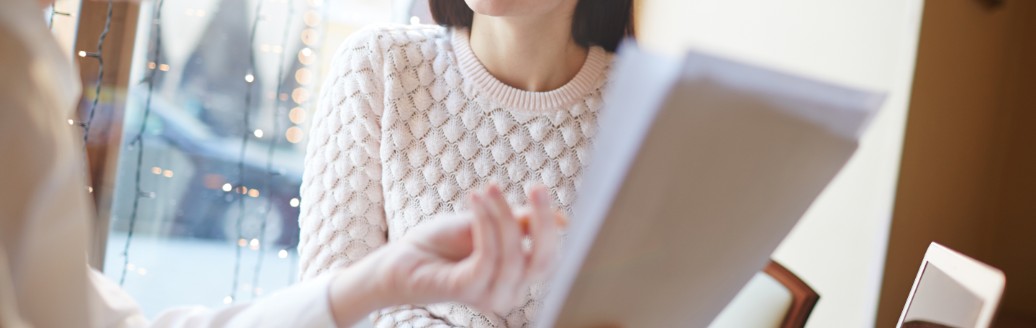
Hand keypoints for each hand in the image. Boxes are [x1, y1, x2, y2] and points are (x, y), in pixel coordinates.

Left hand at [327, 183, 562, 325]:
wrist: (400, 259)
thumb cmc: (442, 243)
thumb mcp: (487, 223)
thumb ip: (520, 223)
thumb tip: (563, 221)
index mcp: (518, 277)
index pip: (550, 257)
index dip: (550, 224)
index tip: (540, 189)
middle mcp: (510, 291)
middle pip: (543, 262)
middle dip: (541, 222)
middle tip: (535, 187)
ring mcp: (489, 296)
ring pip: (514, 256)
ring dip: (502, 216)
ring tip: (485, 191)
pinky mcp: (466, 292)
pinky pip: (488, 258)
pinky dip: (485, 226)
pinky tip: (475, 202)